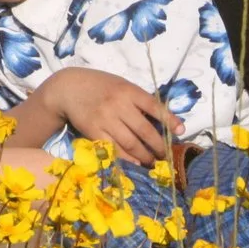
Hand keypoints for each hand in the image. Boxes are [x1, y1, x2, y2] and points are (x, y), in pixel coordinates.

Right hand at [41, 67, 177, 165]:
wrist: (67, 88)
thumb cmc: (99, 86)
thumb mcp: (120, 85)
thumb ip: (138, 99)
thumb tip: (163, 120)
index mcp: (127, 90)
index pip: (154, 106)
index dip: (169, 120)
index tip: (181, 131)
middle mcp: (118, 104)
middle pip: (144, 130)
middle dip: (159, 146)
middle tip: (166, 156)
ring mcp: (105, 119)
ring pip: (131, 143)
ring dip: (145, 156)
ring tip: (152, 162)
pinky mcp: (93, 131)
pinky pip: (113, 148)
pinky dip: (126, 158)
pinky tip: (135, 163)